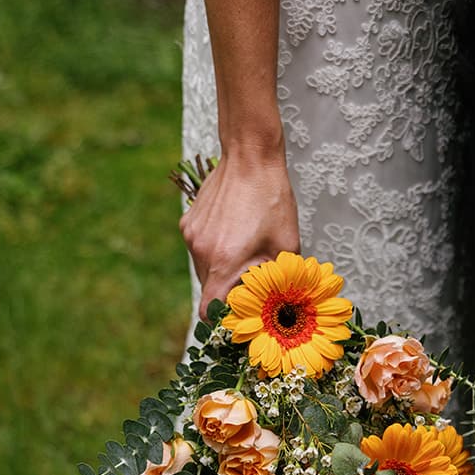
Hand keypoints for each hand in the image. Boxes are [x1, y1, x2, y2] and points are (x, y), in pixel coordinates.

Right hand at [180, 146, 299, 317]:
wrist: (250, 156)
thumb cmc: (272, 200)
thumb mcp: (286, 245)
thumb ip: (276, 280)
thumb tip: (276, 304)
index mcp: (224, 263)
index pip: (208, 311)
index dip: (221, 318)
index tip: (236, 314)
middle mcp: (202, 252)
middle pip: (207, 290)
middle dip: (226, 291)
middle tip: (248, 279)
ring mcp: (191, 236)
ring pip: (202, 270)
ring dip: (220, 269)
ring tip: (242, 250)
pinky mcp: (187, 222)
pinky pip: (198, 249)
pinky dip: (213, 250)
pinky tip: (231, 232)